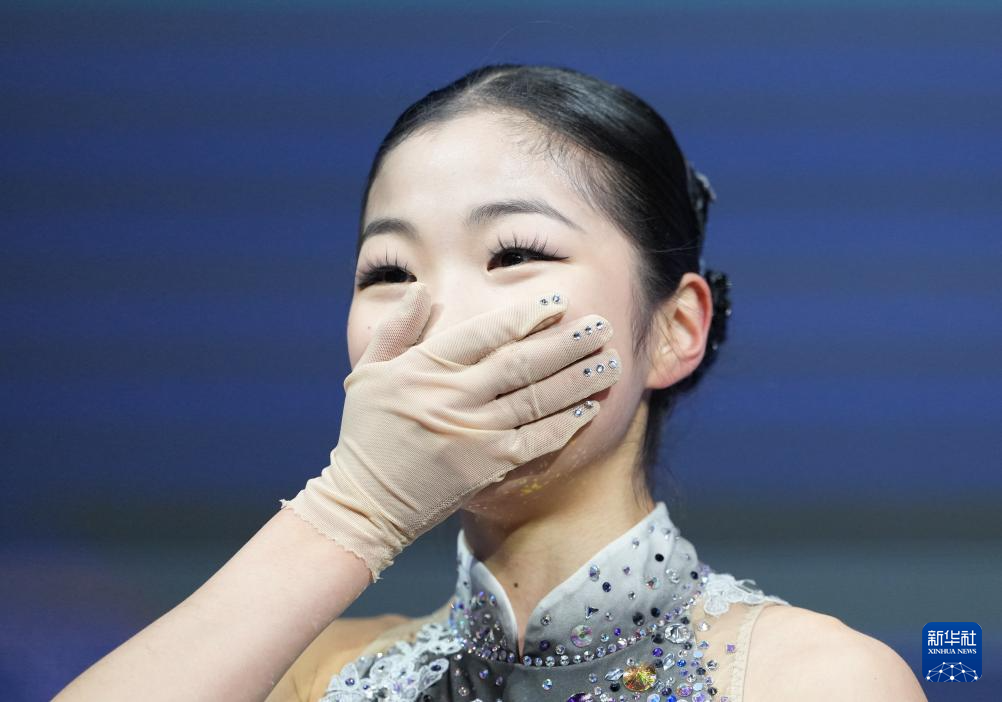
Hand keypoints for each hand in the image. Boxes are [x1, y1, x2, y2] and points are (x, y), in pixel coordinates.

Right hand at [280, 282, 621, 580]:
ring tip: (609, 362)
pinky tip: (590, 408)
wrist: (366, 505)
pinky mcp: (488, 468)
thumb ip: (395, 330)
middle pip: (522, 362)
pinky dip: (565, 424)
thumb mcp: (367, 374)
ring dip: (578, 379)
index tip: (556, 303)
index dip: (525, 315)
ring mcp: (474, 434)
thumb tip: (421, 290)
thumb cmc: (366, 435)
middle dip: (566, 342)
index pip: (484, 333)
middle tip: (601, 326)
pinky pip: (536, 441)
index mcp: (424, 370)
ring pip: (537, 399)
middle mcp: (453, 398)